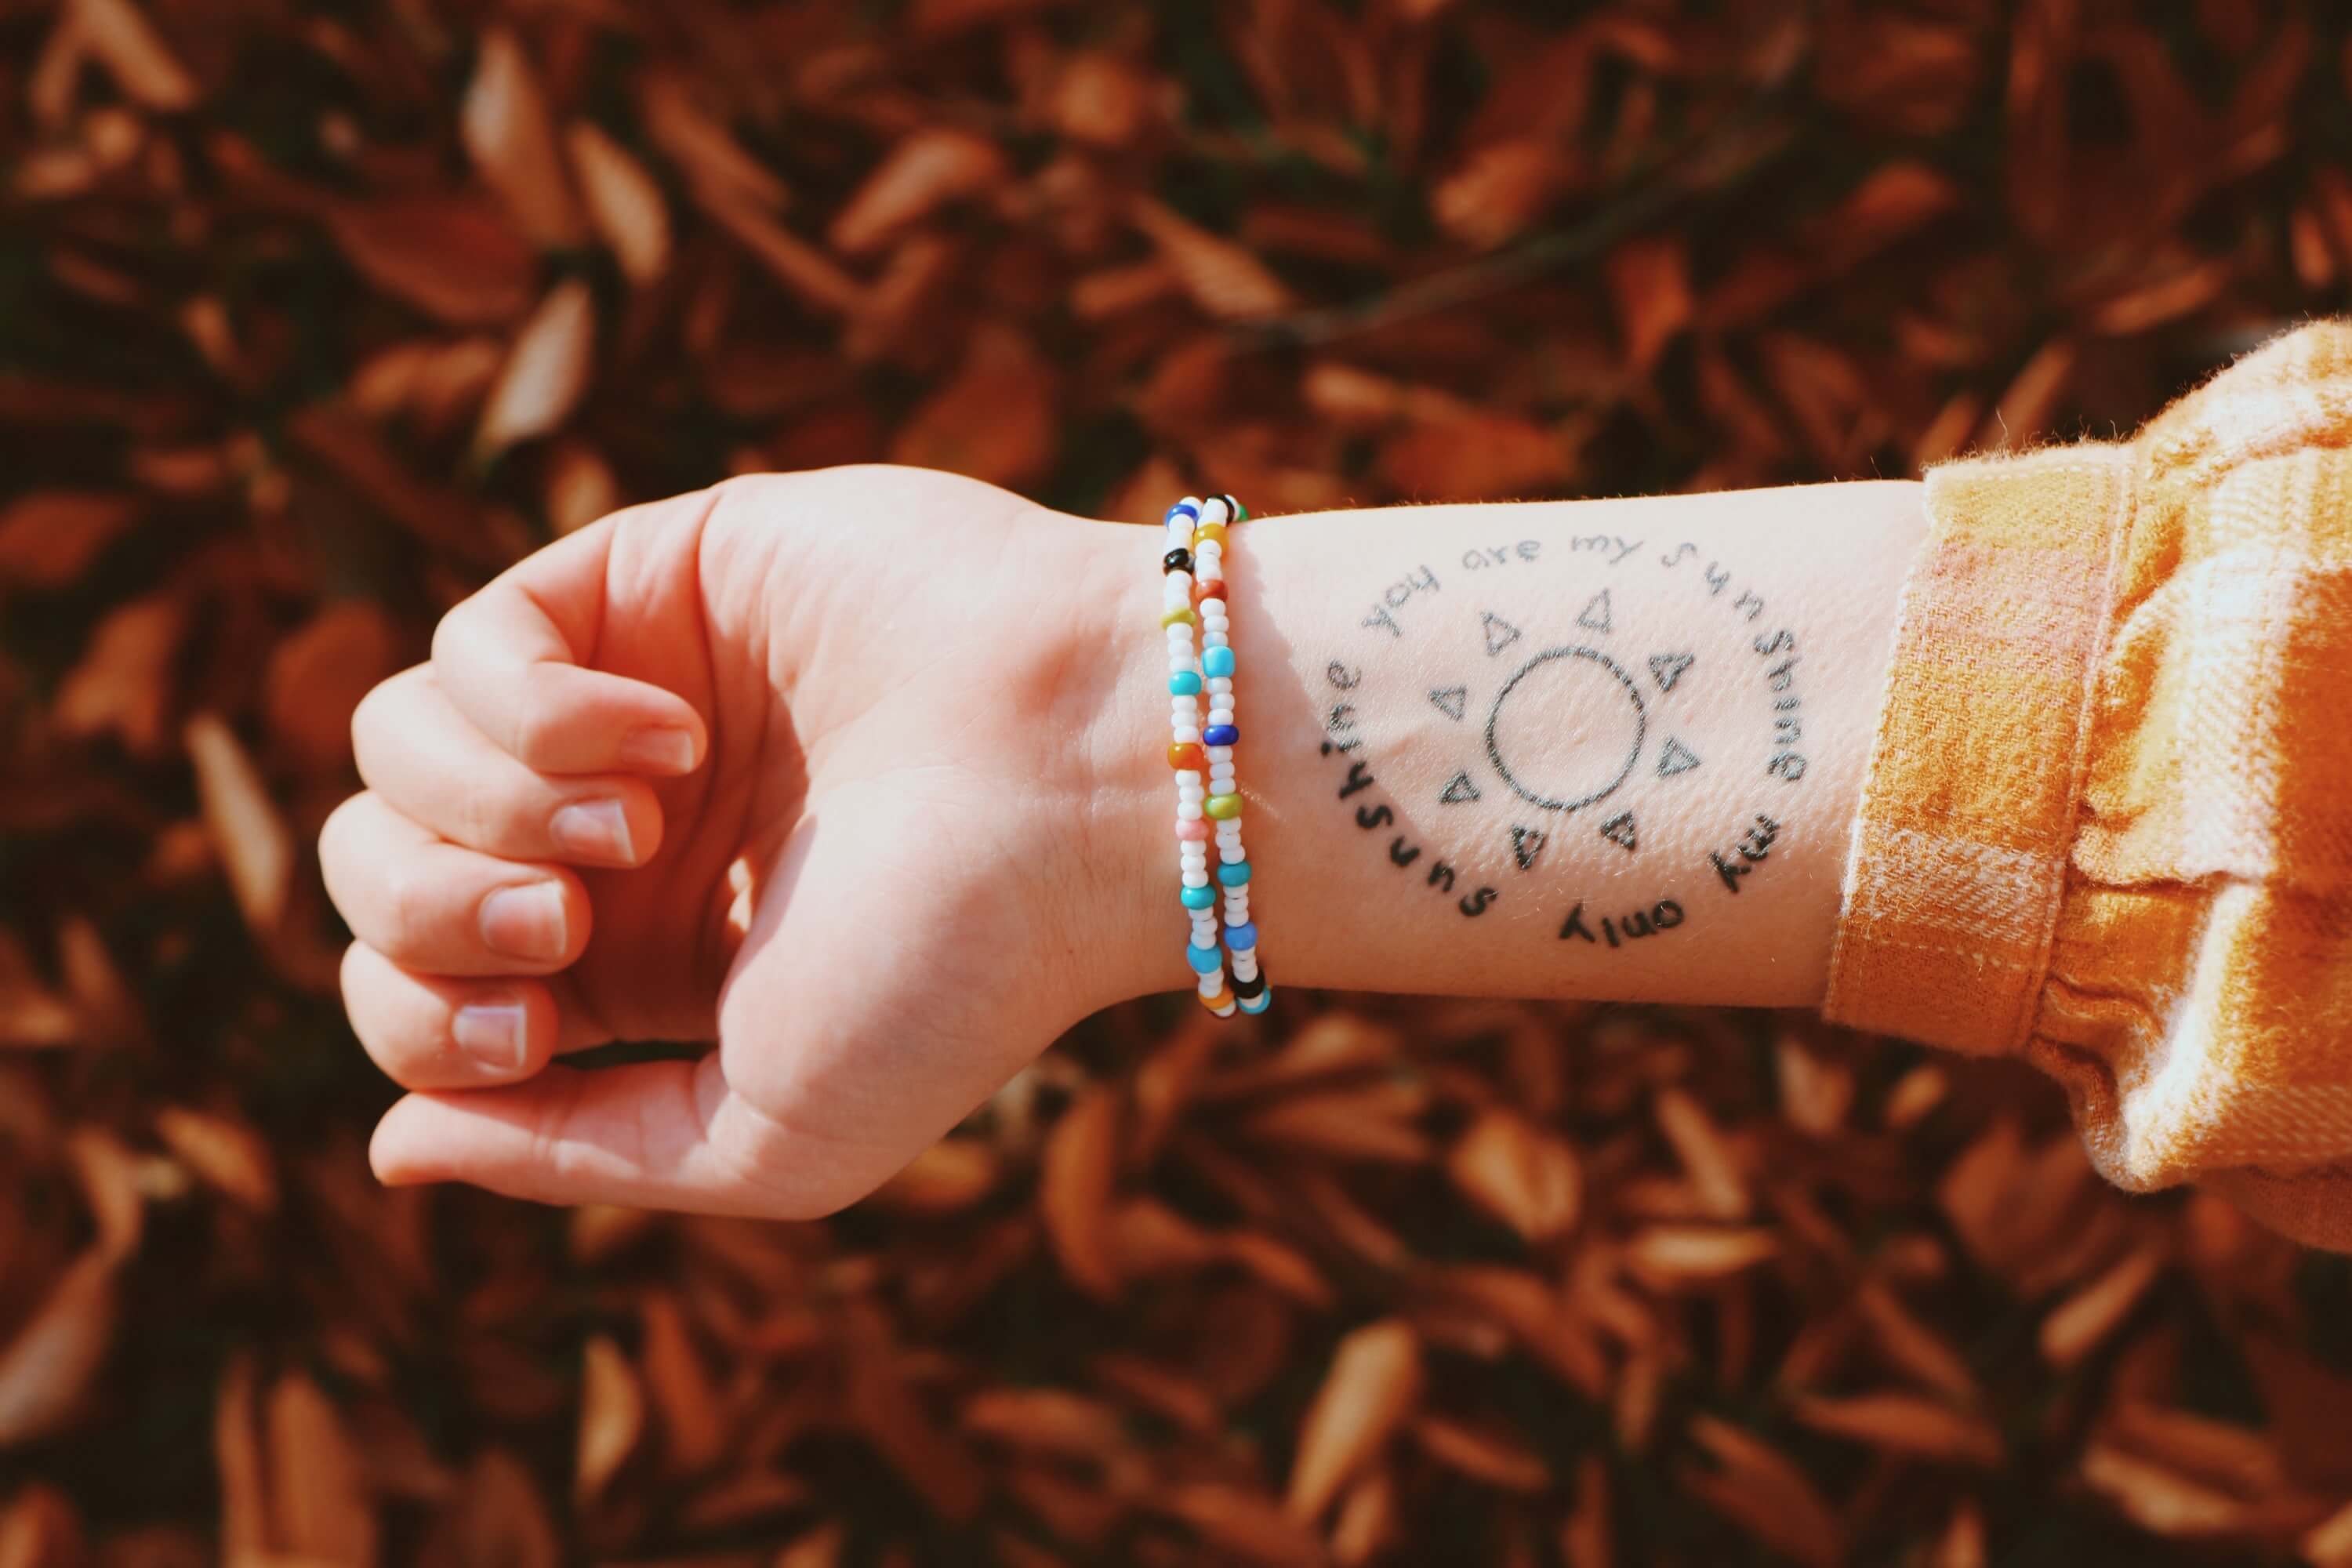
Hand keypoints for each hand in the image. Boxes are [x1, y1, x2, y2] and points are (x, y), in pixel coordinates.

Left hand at [320, 466, 1154, 1215]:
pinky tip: (665, 734)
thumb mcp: (764, 1137)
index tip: (539, 1030)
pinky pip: (472, 637)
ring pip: (391, 743)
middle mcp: (621, 829)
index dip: (422, 1018)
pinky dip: (530, 707)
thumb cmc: (951, 973)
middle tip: (571, 914)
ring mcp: (626, 698)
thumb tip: (389, 1149)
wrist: (1078, 790)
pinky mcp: (651, 573)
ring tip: (639, 821)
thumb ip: (571, 1153)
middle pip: (378, 864)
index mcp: (642, 963)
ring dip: (485, 805)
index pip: (415, 990)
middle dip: (436, 909)